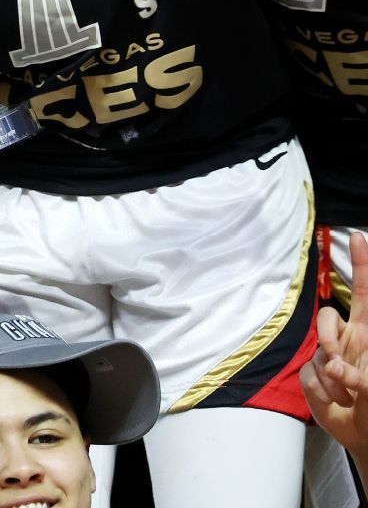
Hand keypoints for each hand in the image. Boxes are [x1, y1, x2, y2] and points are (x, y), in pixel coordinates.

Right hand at [301, 231, 367, 461]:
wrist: (362, 433)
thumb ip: (358, 376)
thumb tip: (332, 365)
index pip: (364, 292)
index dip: (362, 265)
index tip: (358, 237)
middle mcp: (348, 338)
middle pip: (328, 317)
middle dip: (332, 337)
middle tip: (341, 368)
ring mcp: (328, 354)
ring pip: (317, 346)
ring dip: (330, 373)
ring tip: (346, 394)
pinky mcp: (312, 371)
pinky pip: (308, 370)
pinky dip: (323, 388)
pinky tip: (336, 399)